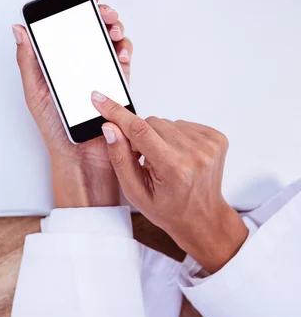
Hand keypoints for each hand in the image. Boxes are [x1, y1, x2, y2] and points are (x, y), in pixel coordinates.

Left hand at [12, 0, 132, 207]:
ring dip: (116, 28)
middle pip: (95, 28)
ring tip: (112, 30)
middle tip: (103, 11)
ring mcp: (99, 72)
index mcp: (59, 61)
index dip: (79, 5)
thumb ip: (29, 61)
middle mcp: (80, 63)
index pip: (69, 26)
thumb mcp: (35, 91)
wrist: (78, 156)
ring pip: (113, 40)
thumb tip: (19, 31)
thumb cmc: (54, 128)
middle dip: (102, 12)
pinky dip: (126, 51)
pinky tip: (120, 53)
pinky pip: (124, 61)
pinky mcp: (116, 84)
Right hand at [91, 92, 247, 272]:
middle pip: (151, 123)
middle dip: (140, 136)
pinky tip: (176, 155)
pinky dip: (174, 136)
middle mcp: (195, 153)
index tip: (99, 99)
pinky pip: (182, 124)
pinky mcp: (216, 138)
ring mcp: (209, 145)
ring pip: (166, 122)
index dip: (116, 112)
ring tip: (163, 160)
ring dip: (158, 137)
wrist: (202, 218)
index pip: (138, 130)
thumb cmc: (168, 208)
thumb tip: (110, 128)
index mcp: (173, 168)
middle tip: (143, 159)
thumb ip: (120, 157)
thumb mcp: (134, 191)